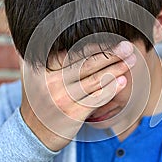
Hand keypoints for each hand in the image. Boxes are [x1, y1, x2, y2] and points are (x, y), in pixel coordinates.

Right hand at [20, 41, 135, 150]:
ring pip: (94, 80)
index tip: (112, 35)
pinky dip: (110, 89)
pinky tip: (122, 81)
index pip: (73, 52)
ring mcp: (63, 98)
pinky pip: (96, 99)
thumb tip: (43, 30)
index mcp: (43, 67)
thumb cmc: (37, 97)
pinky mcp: (73, 114)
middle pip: (86, 63)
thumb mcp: (30, 73)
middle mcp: (52, 81)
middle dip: (110, 53)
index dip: (94, 43)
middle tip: (128, 46)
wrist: (32, 132)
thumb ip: (35, 53)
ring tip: (131, 60)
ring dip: (115, 69)